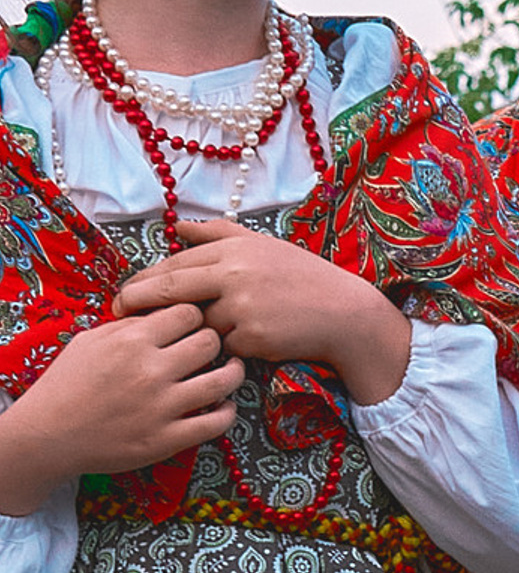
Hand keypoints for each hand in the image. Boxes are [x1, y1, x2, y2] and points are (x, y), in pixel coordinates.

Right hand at [0, 307, 244, 512]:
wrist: (48, 434)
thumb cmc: (67, 384)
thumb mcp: (90, 341)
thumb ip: (129, 325)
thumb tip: (164, 312)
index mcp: (131, 341)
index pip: (188, 313)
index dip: (195, 316)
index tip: (193, 324)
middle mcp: (151, 370)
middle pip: (210, 342)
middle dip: (213, 340)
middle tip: (210, 347)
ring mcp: (162, 406)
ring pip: (223, 380)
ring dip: (233, 372)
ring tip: (231, 368)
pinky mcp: (167, 438)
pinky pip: (217, 422)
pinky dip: (227, 412)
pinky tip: (223, 405)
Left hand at [118, 221, 411, 405]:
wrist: (346, 314)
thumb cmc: (305, 278)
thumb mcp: (264, 246)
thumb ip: (218, 233)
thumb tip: (177, 227)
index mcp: (235, 250)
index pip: (175, 264)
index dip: (144, 279)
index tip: (126, 291)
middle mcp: (235, 275)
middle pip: (171, 290)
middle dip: (139, 301)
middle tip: (119, 311)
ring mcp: (243, 307)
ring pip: (200, 322)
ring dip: (203, 327)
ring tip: (223, 327)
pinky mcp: (253, 337)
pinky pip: (225, 346)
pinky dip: (232, 345)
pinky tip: (255, 339)